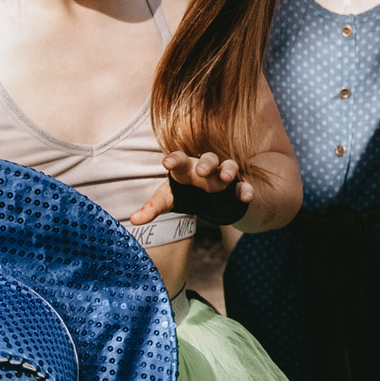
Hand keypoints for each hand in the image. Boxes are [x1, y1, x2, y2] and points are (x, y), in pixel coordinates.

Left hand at [130, 149, 255, 225]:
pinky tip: (246, 197)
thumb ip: (152, 208)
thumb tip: (133, 221)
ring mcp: (225, 176)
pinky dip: (246, 190)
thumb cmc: (187, 192)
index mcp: (187, 168)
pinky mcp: (239, 187)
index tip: (167, 163)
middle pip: (208, 159)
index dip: (174, 159)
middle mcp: (207, 168)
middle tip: (201, 170)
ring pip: (229, 167)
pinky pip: (245, 186)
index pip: (180, 159)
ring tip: (227, 177)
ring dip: (228, 170)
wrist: (214, 195)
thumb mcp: (169, 199)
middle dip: (206, 163)